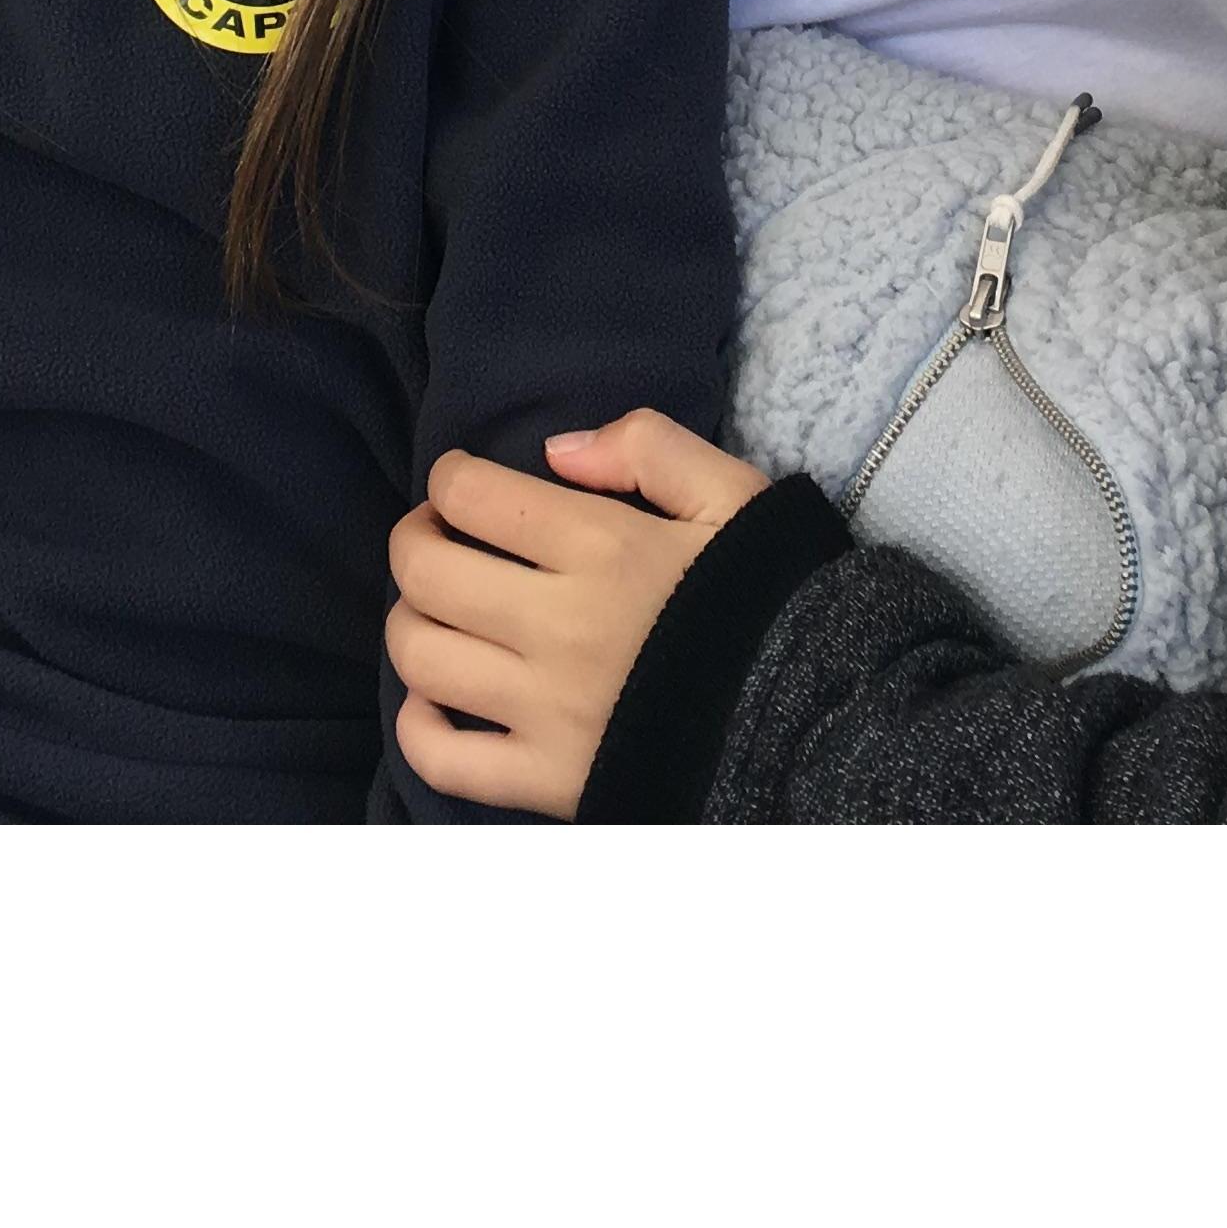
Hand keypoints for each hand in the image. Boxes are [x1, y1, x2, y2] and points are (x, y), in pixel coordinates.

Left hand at [385, 411, 770, 817]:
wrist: (817, 722)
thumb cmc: (771, 597)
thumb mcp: (733, 493)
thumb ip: (650, 445)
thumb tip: (555, 452)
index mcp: (603, 547)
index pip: (471, 496)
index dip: (449, 479)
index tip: (462, 484)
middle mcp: (560, 627)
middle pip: (426, 574)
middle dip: (414, 539)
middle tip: (434, 535)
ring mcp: (547, 712)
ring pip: (420, 658)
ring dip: (409, 620)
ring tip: (436, 609)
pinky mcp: (547, 782)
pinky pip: (441, 757)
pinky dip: (416, 724)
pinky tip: (436, 696)